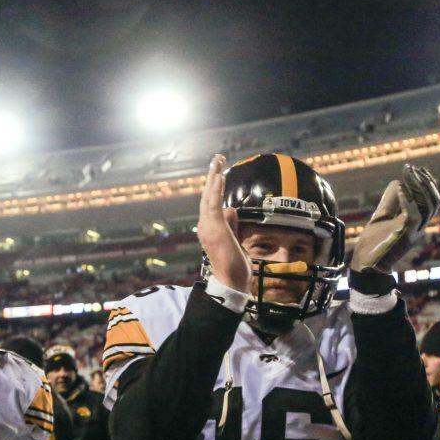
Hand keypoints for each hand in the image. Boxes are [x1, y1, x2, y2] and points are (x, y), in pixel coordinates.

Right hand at [198, 154, 250, 293]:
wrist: (231, 281)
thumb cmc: (234, 266)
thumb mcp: (234, 240)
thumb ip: (231, 224)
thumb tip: (231, 208)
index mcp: (209, 229)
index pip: (210, 203)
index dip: (214, 186)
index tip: (219, 172)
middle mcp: (205, 226)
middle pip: (207, 196)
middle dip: (212, 176)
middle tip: (217, 158)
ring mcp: (208, 227)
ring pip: (208, 197)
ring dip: (213, 177)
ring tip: (218, 161)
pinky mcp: (214, 228)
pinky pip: (213, 204)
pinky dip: (216, 189)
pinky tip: (219, 176)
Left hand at [350, 164, 439, 272]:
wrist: (366, 265)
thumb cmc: (373, 244)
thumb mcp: (382, 217)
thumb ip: (390, 201)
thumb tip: (397, 182)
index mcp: (416, 223)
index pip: (430, 201)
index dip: (428, 184)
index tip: (419, 169)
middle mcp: (419, 228)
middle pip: (434, 202)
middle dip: (426, 183)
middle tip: (413, 169)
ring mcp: (414, 233)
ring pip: (428, 207)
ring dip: (419, 188)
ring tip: (409, 174)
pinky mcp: (405, 236)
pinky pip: (414, 216)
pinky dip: (408, 200)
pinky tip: (400, 188)